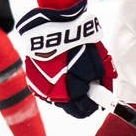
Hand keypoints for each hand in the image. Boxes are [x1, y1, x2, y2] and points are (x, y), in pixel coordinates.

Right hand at [16, 0, 113, 119]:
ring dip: (66, 89)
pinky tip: (59, 68)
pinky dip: (53, 82)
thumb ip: (102, 81)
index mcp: (70, 93)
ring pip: (57, 97)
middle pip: (70, 106)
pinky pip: (45, 87)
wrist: (53, 24)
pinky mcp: (31, 77)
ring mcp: (39, 86)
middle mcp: (52, 95)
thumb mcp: (98, 62)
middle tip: (87, 80)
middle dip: (81, 96)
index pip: (84, 111)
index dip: (94, 103)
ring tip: (71, 69)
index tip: (98, 95)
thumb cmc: (78, 42)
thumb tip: (104, 92)